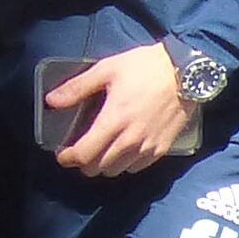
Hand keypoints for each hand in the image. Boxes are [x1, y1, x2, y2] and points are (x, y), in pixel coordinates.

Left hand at [51, 42, 195, 178]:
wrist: (187, 71)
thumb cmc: (145, 67)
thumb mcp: (107, 69)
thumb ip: (77, 88)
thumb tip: (51, 101)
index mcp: (113, 120)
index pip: (84, 155)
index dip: (68, 159)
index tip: (62, 154)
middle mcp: (130, 140)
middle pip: (98, 168)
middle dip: (84, 162)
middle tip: (80, 150)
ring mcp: (148, 147)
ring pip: (117, 171)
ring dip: (104, 165)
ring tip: (101, 151)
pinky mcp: (163, 148)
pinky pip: (137, 167)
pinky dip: (125, 164)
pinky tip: (123, 150)